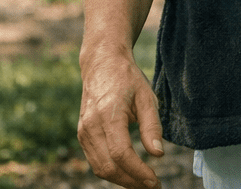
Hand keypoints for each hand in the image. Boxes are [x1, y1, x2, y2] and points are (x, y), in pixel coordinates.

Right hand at [78, 44, 165, 188]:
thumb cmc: (127, 79)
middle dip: (132, 182)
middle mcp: (91, 125)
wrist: (101, 64)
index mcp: (108, 113)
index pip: (121, 154)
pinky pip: (95, 161)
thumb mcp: (147, 97)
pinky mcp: (82, 134)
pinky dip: (112, 171)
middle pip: (109, 166)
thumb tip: (158, 154)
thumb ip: (152, 126)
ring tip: (143, 182)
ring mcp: (83, 131)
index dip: (138, 172)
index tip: (155, 181)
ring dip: (122, 180)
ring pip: (100, 168)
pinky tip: (129, 172)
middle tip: (153, 186)